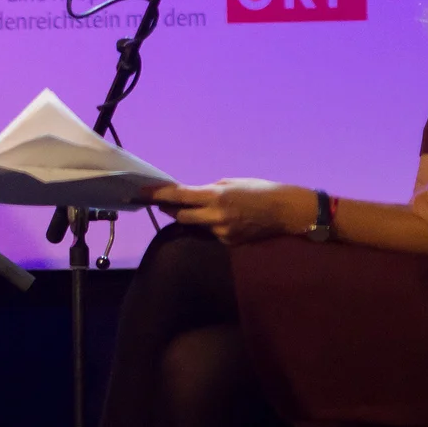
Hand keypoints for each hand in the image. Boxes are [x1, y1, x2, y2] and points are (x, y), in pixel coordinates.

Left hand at [154, 180, 302, 244]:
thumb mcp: (231, 182)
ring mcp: (222, 232)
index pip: (179, 196)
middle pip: (180, 216)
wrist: (285, 211)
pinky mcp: (229, 243)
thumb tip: (191, 196)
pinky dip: (210, 226)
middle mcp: (215, 217)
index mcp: (215, 196)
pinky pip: (211, 233)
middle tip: (163, 202)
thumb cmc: (259, 189)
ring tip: (200, 208)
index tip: (142, 193)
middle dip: (171, 209)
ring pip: (196, 226)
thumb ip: (208, 190)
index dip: (158, 195)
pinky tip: (222, 219)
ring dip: (193, 218)